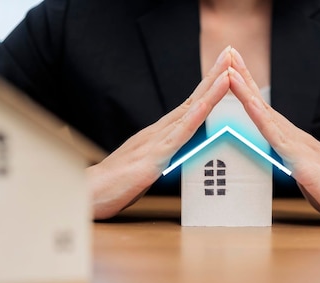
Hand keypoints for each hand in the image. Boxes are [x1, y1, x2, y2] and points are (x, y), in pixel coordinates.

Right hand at [87, 47, 232, 218]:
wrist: (89, 195)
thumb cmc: (115, 185)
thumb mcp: (145, 168)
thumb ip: (161, 158)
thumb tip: (174, 156)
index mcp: (159, 134)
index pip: (189, 106)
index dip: (208, 87)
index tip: (225, 68)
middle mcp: (158, 132)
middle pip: (192, 100)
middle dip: (213, 76)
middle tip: (230, 52)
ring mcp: (155, 142)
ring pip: (189, 112)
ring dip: (210, 90)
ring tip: (227, 71)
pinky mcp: (152, 158)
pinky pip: (177, 136)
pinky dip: (193, 118)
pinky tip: (206, 104)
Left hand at [228, 48, 319, 223]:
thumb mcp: (305, 177)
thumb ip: (292, 165)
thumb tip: (281, 162)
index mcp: (292, 141)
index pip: (264, 112)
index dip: (247, 90)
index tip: (231, 69)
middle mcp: (294, 137)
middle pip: (263, 103)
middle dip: (244, 78)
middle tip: (228, 51)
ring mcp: (297, 145)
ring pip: (266, 114)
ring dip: (247, 91)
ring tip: (231, 70)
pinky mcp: (300, 160)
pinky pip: (276, 136)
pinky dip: (261, 118)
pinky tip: (249, 104)